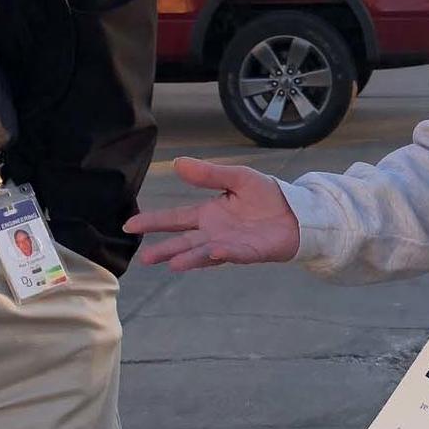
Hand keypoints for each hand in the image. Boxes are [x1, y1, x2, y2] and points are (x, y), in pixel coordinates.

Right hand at [124, 157, 300, 270]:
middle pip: (184, 242)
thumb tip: (177, 163)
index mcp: (208, 214)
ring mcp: (230, 245)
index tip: (130, 225)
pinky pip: (235, 254)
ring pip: (204, 253)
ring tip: (172, 264)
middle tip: (145, 258)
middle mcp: (214, 233)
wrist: (297, 212)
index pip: (175, 218)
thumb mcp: (237, 177)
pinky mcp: (250, 252)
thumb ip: (208, 174)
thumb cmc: (267, 195)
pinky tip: (214, 252)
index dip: (153, 221)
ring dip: (189, 258)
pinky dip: (224, 254)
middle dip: (165, 249)